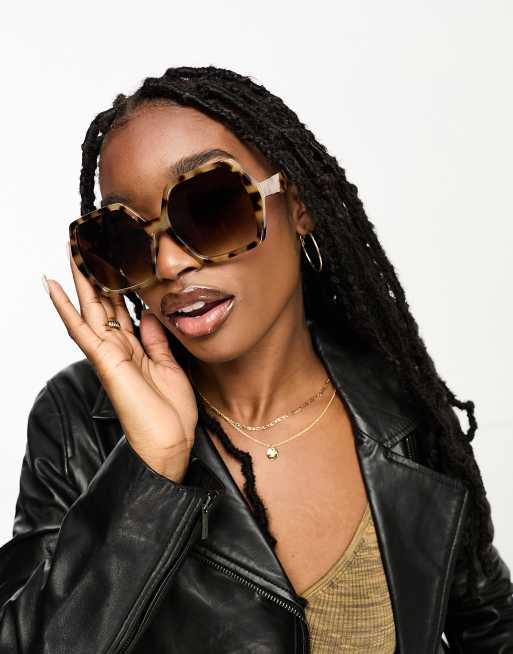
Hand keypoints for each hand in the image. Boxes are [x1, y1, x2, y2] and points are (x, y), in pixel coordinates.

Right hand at [43, 247, 196, 482]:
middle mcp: (118, 347)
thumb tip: (149, 314)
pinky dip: (66, 308)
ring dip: (79, 279)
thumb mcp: (170, 365)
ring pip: (89, 308)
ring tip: (70, 249)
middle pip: (103, 303)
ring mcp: (108, 353)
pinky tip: (53, 286)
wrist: (170, 443)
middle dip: (96, 273)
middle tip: (88, 243)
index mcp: (135, 348)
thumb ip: (157, 339)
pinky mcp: (104, 361)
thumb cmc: (171, 412)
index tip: (118, 256)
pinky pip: (81, 330)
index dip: (119, 282)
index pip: (122, 307)